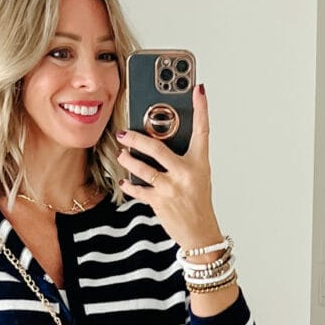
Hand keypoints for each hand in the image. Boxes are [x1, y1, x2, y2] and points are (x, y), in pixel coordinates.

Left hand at [115, 82, 221, 251]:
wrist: (200, 234)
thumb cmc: (198, 202)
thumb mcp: (198, 176)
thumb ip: (182, 159)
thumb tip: (159, 144)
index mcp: (199, 163)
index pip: (202, 130)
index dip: (202, 108)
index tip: (199, 90)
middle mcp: (186, 173)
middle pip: (157, 148)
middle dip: (137, 139)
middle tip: (124, 133)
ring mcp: (172, 188)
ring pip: (143, 168)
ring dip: (128, 161)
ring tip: (121, 155)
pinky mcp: (160, 202)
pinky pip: (139, 190)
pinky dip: (129, 186)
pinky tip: (124, 182)